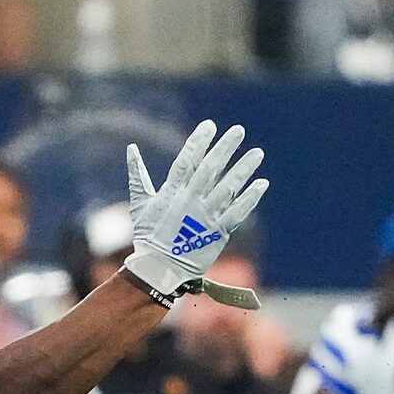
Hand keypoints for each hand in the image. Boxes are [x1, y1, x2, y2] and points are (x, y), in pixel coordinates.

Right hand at [124, 120, 268, 308]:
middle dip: (225, 148)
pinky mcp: (218, 232)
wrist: (158, 269)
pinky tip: (262, 183)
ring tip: (257, 153)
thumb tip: (131, 148)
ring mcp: (205, 216)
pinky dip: (250, 198)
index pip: (187, 160)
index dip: (199, 141)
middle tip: (239, 131)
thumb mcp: (139, 203)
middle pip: (211, 168)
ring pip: (228, 187)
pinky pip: (237, 212)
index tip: (210, 125)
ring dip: (244, 169)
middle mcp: (190, 200)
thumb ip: (137, 175)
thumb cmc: (147, 236)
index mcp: (172, 192)